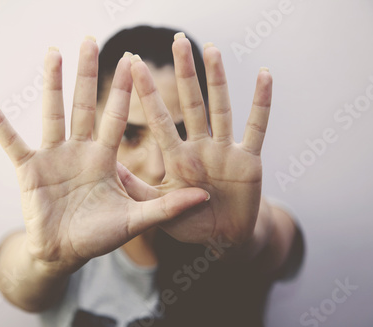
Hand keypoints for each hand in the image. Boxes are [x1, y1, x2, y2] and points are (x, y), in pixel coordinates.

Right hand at [0, 39, 208, 272]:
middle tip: (92, 39)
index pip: (116, 117)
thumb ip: (166, 208)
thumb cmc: (99, 236)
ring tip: (53, 51)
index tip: (133, 60)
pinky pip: (10, 139)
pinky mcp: (28, 168)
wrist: (65, 252)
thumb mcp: (135, 220)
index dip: (125, 90)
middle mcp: (79, 150)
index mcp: (105, 158)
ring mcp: (53, 156)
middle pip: (84, 105)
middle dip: (88, 74)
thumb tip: (205, 197)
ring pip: (52, 112)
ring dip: (52, 83)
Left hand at [122, 34, 272, 245]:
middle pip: (190, 103)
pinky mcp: (249, 160)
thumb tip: (108, 167)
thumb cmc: (189, 223)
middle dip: (184, 73)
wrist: (223, 239)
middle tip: (176, 41)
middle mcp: (200, 147)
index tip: (134, 64)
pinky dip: (262, 103)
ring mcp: (225, 151)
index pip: (160, 119)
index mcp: (177, 157)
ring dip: (217, 79)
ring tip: (211, 48)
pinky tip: (264, 76)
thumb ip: (138, 189)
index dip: (147, 93)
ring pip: (220, 108)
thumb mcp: (158, 208)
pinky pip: (257, 127)